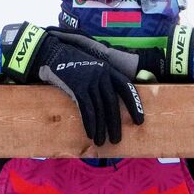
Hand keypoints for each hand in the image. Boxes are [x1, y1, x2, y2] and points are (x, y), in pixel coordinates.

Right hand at [0, 24, 144, 144]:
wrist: (53, 52)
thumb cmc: (74, 64)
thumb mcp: (94, 68)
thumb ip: (103, 82)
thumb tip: (110, 106)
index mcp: (109, 70)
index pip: (127, 88)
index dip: (135, 105)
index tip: (139, 122)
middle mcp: (102, 74)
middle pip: (112, 103)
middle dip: (115, 124)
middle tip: (116, 140)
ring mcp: (90, 80)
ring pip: (99, 109)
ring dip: (100, 128)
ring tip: (101, 141)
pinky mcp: (77, 86)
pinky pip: (87, 109)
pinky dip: (89, 123)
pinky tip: (90, 134)